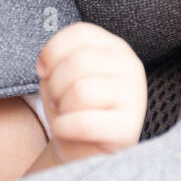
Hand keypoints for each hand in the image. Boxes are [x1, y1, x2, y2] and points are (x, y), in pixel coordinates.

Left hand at [35, 22, 146, 163]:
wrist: (82, 147)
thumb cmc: (71, 105)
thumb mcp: (61, 73)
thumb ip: (58, 58)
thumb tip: (47, 65)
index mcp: (115, 48)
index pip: (79, 33)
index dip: (52, 52)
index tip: (45, 71)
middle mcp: (131, 67)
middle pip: (77, 63)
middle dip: (54, 84)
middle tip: (58, 99)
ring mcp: (135, 98)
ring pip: (80, 91)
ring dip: (61, 106)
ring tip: (67, 113)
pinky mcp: (128, 129)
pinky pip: (82, 123)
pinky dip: (63, 128)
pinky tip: (69, 131)